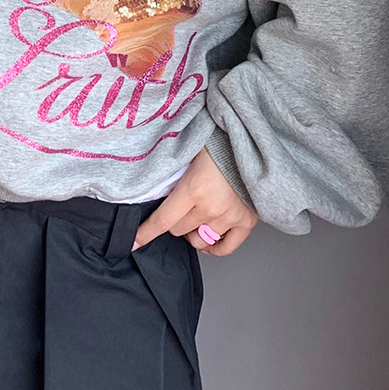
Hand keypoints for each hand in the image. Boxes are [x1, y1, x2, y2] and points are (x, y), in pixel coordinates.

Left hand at [132, 147, 257, 256]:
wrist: (256, 142)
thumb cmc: (222, 141)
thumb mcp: (190, 150)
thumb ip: (173, 170)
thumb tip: (152, 182)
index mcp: (193, 189)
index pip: (162, 221)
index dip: (145, 233)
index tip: (132, 242)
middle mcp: (211, 208)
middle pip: (178, 230)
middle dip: (174, 221)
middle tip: (179, 207)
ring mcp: (230, 218)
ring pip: (198, 240)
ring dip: (192, 231)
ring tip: (195, 217)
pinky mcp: (247, 222)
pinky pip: (225, 248)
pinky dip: (214, 247)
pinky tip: (208, 239)